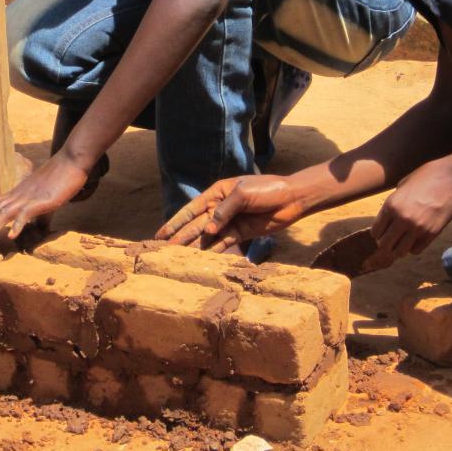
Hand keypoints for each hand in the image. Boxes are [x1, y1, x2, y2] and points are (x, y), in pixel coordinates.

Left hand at [0, 153, 88, 245]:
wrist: (71, 160)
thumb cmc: (60, 177)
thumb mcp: (44, 196)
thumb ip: (38, 210)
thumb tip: (40, 225)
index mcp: (16, 194)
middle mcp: (17, 196)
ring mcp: (28, 198)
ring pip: (4, 215)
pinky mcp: (41, 201)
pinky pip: (26, 214)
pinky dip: (18, 225)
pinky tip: (11, 236)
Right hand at [156, 175, 304, 252]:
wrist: (291, 199)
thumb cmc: (267, 189)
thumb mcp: (243, 193)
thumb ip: (224, 211)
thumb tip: (208, 229)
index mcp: (216, 194)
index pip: (190, 210)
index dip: (174, 222)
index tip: (159, 235)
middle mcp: (219, 209)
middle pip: (195, 226)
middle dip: (180, 238)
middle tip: (164, 252)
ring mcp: (229, 222)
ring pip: (206, 238)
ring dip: (193, 248)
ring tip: (177, 260)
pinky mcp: (239, 234)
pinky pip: (222, 245)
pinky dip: (211, 253)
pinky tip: (199, 261)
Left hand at [371, 155, 451, 256]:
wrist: (451, 178)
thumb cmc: (425, 177)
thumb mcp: (402, 186)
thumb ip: (393, 204)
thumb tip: (387, 219)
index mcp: (391, 205)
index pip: (375, 231)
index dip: (378, 234)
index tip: (383, 232)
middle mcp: (401, 218)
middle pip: (384, 244)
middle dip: (385, 244)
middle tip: (391, 240)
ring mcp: (417, 227)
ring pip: (399, 251)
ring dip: (399, 249)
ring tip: (402, 242)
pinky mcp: (432, 233)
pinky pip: (416, 250)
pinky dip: (413, 248)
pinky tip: (415, 240)